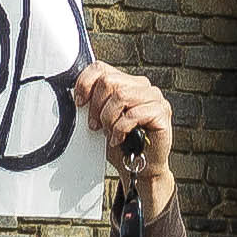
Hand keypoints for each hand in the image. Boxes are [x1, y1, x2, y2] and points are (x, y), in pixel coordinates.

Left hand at [72, 56, 175, 211]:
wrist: (141, 168)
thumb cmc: (120, 143)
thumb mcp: (101, 119)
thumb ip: (93, 103)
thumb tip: (74, 95)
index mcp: (126, 82)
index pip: (100, 68)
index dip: (85, 83)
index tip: (79, 103)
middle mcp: (142, 85)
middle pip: (109, 81)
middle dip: (96, 106)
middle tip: (95, 126)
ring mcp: (154, 97)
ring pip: (121, 95)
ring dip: (109, 118)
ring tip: (108, 132)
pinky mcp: (162, 112)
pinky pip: (134, 114)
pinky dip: (120, 129)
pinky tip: (118, 139)